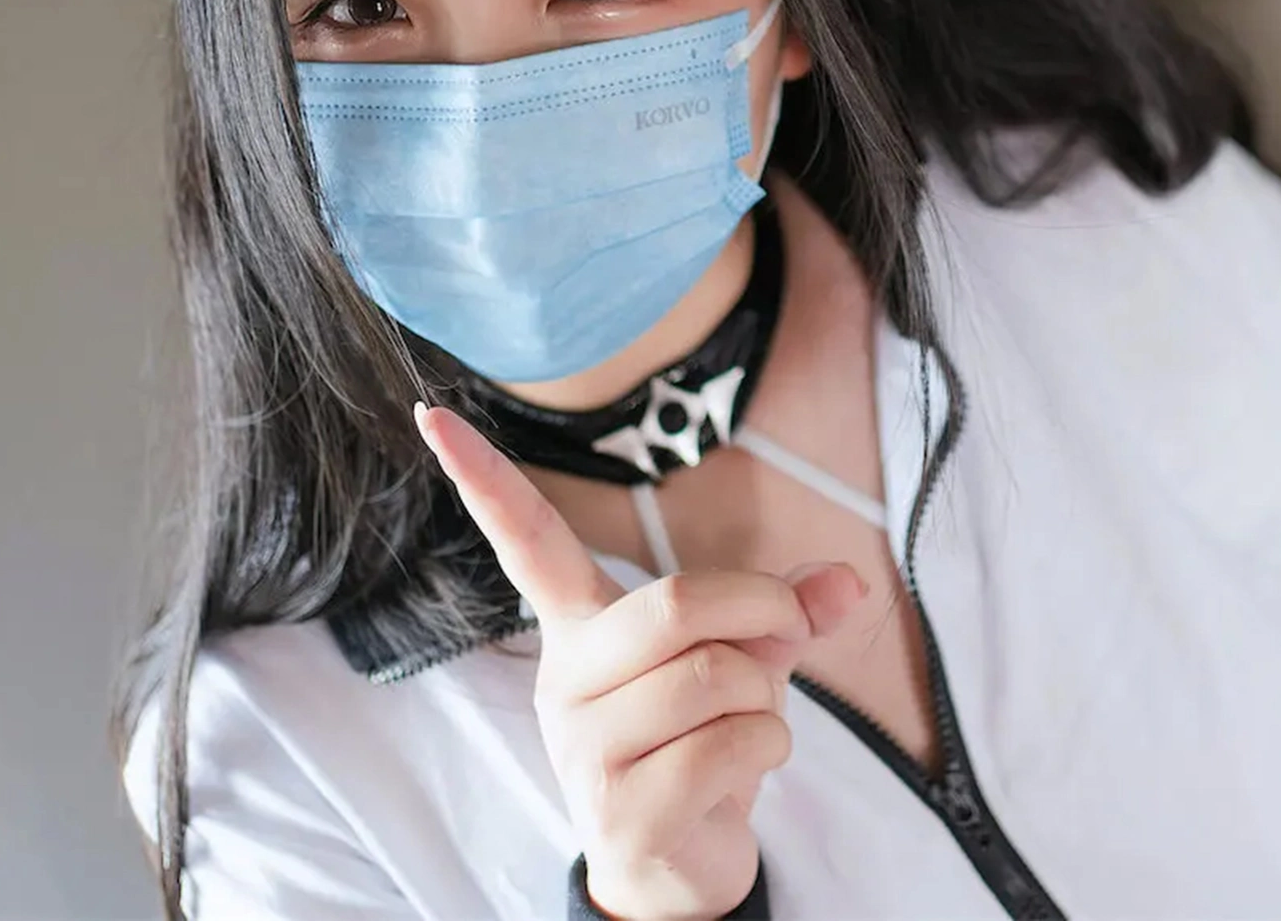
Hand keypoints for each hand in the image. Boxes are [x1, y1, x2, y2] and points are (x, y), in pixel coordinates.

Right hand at [415, 404, 868, 920]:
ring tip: (744, 724)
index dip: (484, 478)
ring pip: (715, 678)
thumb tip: (847, 583)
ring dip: (766, 698)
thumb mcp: (745, 659)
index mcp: (581, 627)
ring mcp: (583, 749)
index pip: (528, 542)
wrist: (676, 866)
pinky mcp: (618, 812)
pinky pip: (729, 747)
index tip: (433, 414)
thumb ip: (785, 611)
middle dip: (763, 609)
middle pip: (676, 604)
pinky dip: (768, 749)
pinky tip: (741, 772)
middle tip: (792, 628)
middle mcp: (565, 679)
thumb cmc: (700, 742)